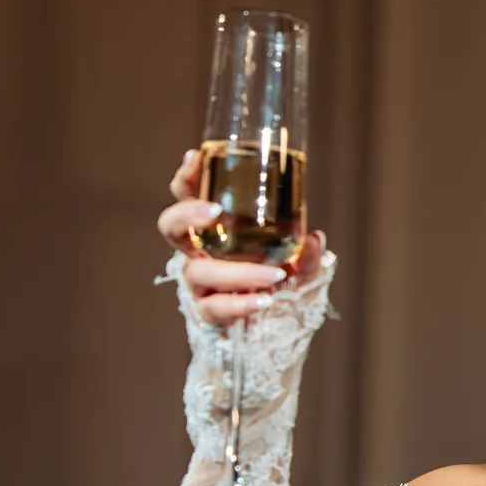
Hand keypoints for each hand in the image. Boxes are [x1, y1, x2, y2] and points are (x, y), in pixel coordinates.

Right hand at [157, 145, 325, 325]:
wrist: (278, 329)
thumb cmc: (282, 283)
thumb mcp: (302, 263)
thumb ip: (307, 251)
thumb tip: (314, 237)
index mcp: (214, 231)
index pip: (188, 199)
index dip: (186, 178)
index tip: (194, 157)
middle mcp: (199, 254)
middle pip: (172, 229)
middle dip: (187, 215)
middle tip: (214, 212)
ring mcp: (200, 285)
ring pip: (200, 272)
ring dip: (239, 272)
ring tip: (276, 275)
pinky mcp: (207, 313)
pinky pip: (215, 308)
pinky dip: (240, 304)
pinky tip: (263, 301)